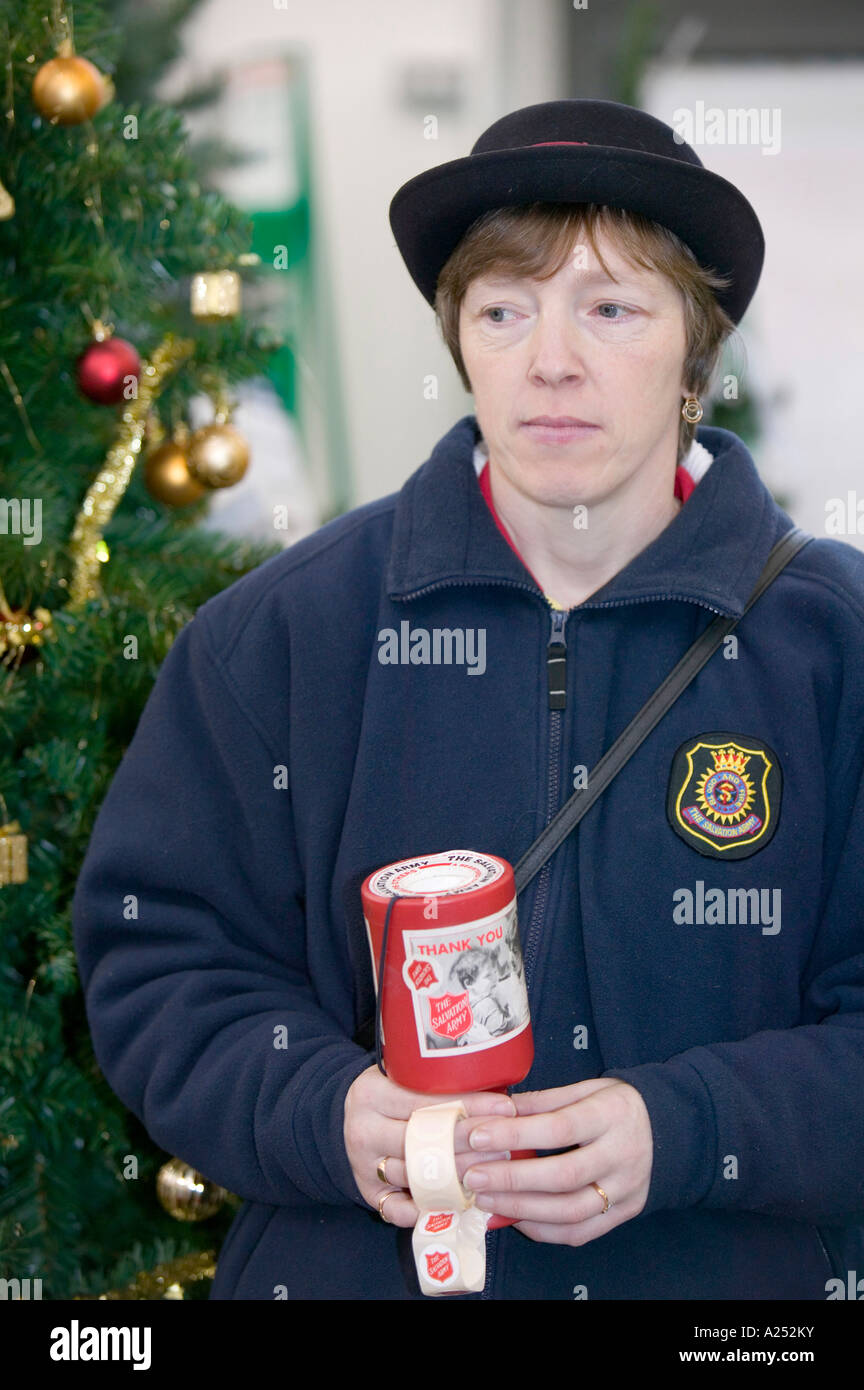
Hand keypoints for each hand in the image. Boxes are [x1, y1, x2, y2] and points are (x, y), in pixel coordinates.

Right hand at [343, 1064, 515, 1227]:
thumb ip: (436, 1082)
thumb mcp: (402, 1077)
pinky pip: (397, 1209)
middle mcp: (363, 1129)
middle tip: (505, 1144)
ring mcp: (363, 1164)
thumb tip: (495, 1085)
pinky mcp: (368, 1192)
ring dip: (457, 1178)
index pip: (427, 1101)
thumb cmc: (390, 1094)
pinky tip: (457, 1205)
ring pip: (415, 1175)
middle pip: (423, 1140)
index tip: (505, 1108)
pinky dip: (427, 1209)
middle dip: (469, 1143)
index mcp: (373, 1093)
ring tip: (492, 1173)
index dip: (470, 1105)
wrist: (346, 1118)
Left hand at [461, 1077, 652, 1245]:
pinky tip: (515, 1219)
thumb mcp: (587, 1088)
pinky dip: (544, 1231)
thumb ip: (543, 1101)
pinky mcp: (624, 1214)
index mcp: (611, 1115)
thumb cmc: (619, 1105)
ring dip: (522, 1209)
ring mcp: (626, 1190)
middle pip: (563, 1175)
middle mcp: (622, 1156)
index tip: (478, 1135)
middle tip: (473, 1177)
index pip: (559, 1128)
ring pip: (571, 1211)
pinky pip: (581, 1232)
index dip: (516, 1135)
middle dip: (512, 1179)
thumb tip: (496, 1110)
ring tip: (486, 1201)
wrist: (671, 1130)